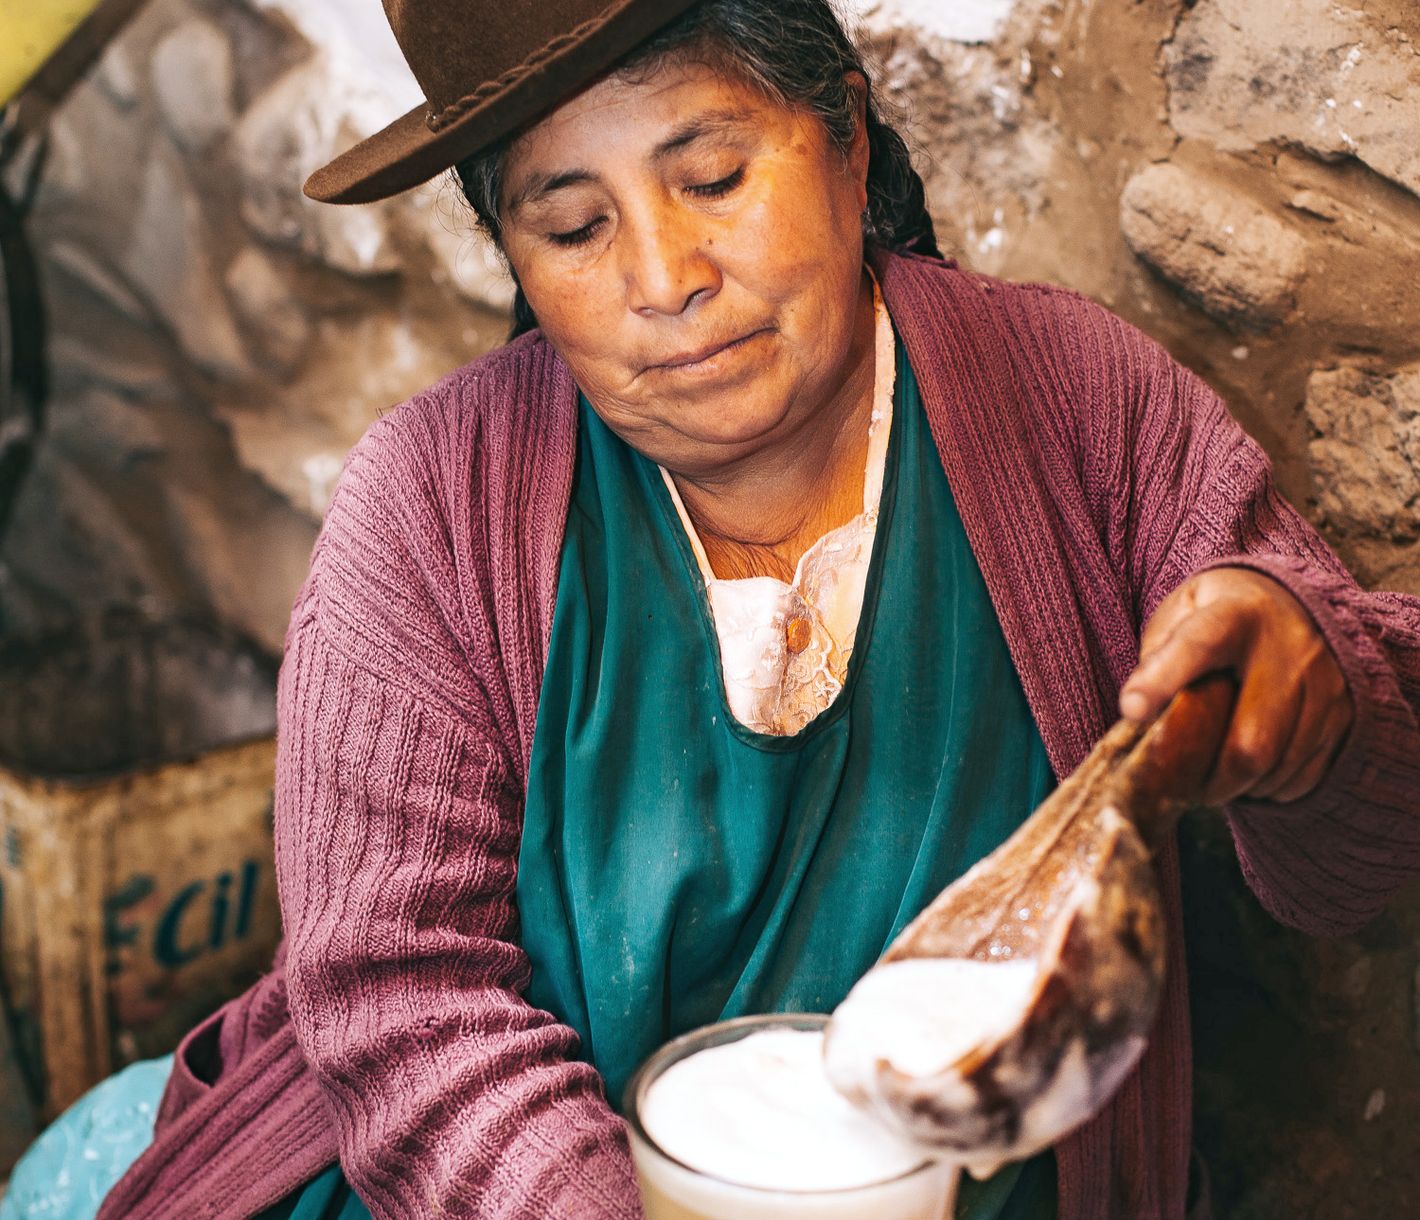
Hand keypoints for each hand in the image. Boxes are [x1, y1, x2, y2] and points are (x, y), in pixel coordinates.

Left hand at [1119, 568, 1353, 803]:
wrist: (1294, 603)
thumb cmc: (1219, 616)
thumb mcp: (1181, 613)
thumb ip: (1158, 655)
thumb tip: (1139, 714)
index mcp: (1235, 614)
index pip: (1198, 646)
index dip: (1163, 680)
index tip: (1132, 709)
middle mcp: (1289, 647)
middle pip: (1250, 738)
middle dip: (1210, 778)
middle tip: (1184, 787)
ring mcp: (1325, 682)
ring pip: (1278, 765)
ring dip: (1240, 786)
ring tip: (1216, 777)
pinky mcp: (1346, 713)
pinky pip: (1307, 773)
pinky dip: (1272, 786)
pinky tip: (1253, 773)